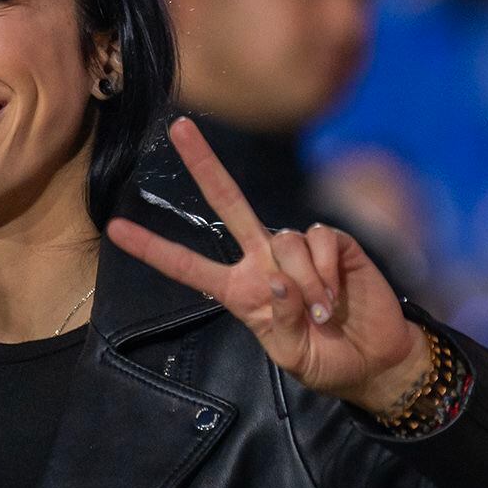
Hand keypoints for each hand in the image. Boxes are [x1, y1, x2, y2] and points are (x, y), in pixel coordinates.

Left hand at [105, 117, 430, 414]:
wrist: (373, 359)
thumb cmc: (324, 359)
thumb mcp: (289, 354)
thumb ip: (276, 320)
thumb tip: (275, 277)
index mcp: (239, 289)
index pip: (188, 265)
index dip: (154, 248)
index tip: (115, 229)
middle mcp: (263, 259)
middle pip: (228, 203)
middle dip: (204, 165)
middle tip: (178, 127)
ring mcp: (298, 248)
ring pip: (285, 239)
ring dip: (305, 282)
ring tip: (322, 314)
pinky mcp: (336, 244)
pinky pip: (321, 241)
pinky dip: (327, 271)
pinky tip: (338, 295)